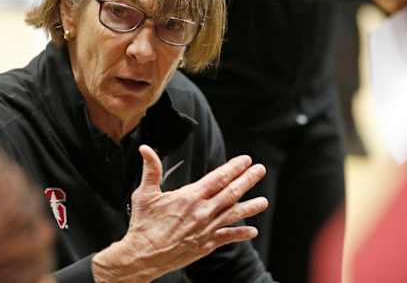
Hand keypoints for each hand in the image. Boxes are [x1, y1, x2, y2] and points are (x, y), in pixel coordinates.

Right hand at [92, 145, 267, 282]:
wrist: (143, 256)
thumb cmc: (143, 225)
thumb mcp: (144, 194)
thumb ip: (151, 170)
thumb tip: (146, 149)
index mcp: (189, 197)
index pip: (217, 178)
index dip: (233, 168)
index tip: (245, 160)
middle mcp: (202, 212)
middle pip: (231, 193)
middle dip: (248, 180)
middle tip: (260, 170)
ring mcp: (206, 229)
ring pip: (234, 215)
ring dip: (251, 207)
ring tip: (263, 202)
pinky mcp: (206, 245)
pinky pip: (227, 237)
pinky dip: (241, 234)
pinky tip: (252, 231)